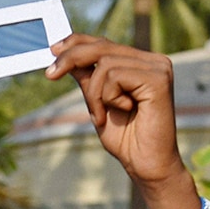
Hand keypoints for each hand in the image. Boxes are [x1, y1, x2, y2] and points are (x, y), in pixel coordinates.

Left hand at [47, 35, 185, 190]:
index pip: (104, 43)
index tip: (53, 50)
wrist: (146, 166)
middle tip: (50, 75)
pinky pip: (116, 76)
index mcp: (141, 65)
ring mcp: (159, 68)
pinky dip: (110, 97)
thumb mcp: (98, 103)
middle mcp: (153, 62)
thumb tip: (64, 54)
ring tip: (102, 116)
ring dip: (95, 94)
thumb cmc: (126, 140)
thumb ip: (87, 79)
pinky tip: (124, 111)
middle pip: (102, 47)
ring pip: (105, 64)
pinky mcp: (158, 79)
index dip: (77, 42)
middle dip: (72, 60)